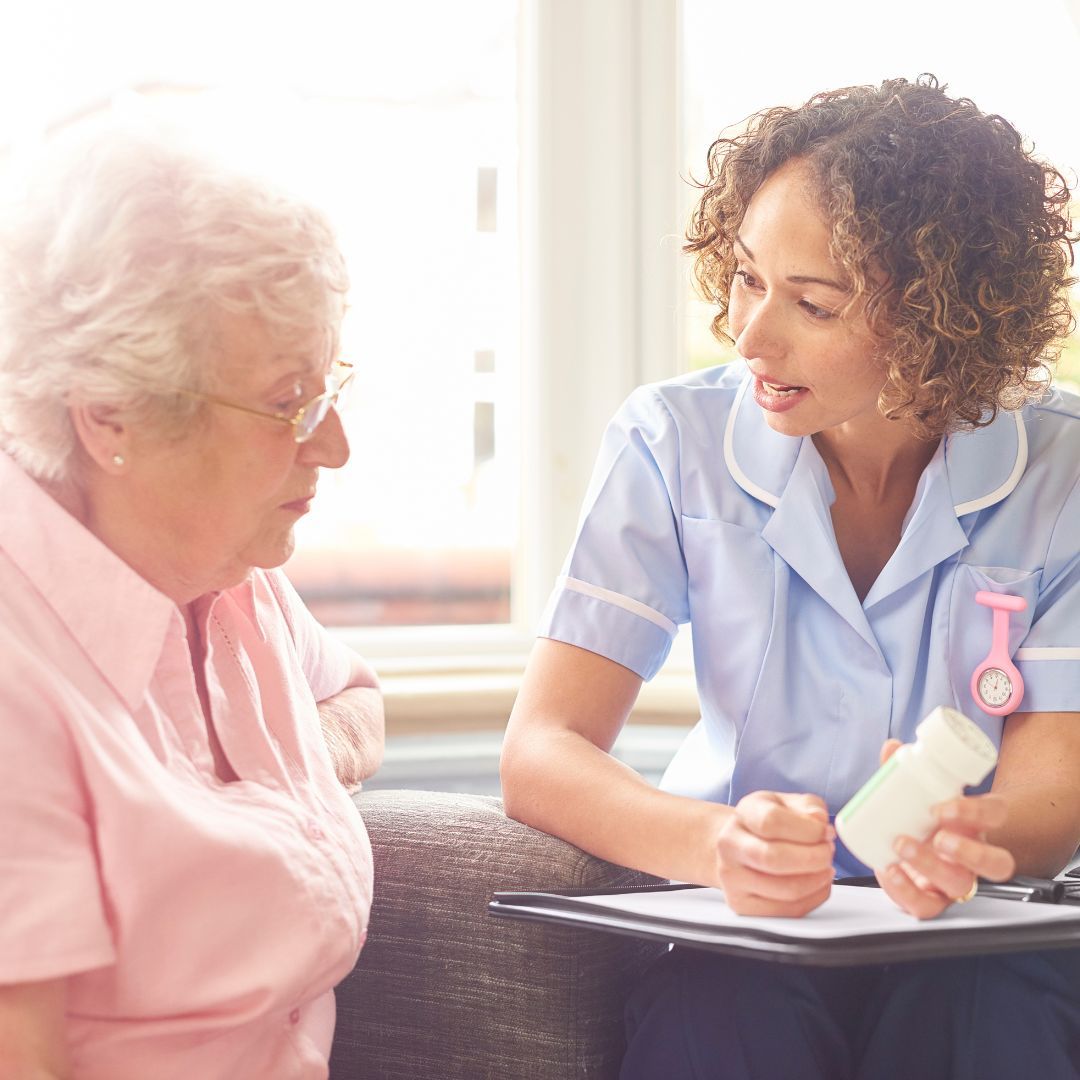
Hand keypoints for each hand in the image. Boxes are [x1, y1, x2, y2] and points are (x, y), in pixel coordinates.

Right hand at [713, 790, 835, 916]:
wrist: (738, 846)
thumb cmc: (767, 824)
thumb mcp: (788, 804)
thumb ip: (809, 807)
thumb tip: (819, 821)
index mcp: (743, 814)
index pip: (771, 821)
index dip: (808, 829)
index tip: (825, 832)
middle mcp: (730, 845)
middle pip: (774, 858)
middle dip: (814, 858)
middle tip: (828, 852)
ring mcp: (733, 878)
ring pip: (786, 889)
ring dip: (817, 879)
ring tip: (824, 867)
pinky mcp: (743, 905)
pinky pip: (789, 910)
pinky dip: (814, 898)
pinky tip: (817, 883)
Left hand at [873, 739, 1015, 918]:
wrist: (918, 851)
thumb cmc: (923, 819)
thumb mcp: (919, 795)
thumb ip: (904, 773)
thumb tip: (891, 747)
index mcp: (976, 824)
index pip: (995, 814)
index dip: (976, 811)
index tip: (943, 806)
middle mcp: (974, 856)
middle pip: (995, 863)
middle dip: (969, 852)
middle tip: (938, 837)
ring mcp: (956, 880)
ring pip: (962, 885)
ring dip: (931, 867)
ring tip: (901, 846)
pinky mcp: (932, 898)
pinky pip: (926, 906)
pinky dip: (905, 891)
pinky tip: (887, 870)